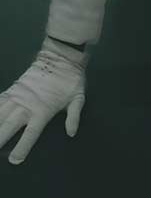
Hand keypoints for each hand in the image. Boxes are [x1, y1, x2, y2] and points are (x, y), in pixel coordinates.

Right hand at [0, 37, 87, 164]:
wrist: (61, 55)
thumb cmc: (71, 78)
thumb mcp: (78, 97)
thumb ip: (74, 116)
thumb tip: (71, 133)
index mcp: (43, 110)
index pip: (31, 133)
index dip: (22, 147)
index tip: (15, 159)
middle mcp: (27, 105)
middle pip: (10, 126)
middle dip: (0, 139)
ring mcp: (19, 95)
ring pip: (1, 114)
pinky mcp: (14, 87)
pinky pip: (0, 100)